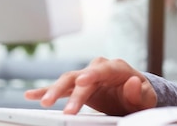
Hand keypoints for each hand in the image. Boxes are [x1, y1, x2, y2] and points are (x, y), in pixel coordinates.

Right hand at [24, 57, 156, 115]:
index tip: (82, 81)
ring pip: (67, 81)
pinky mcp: (77, 86)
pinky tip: (30, 95)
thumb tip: (134, 81)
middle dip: (72, 92)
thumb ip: (140, 91)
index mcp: (117, 68)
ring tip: (44, 103)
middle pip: (81, 76)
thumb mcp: (146, 97)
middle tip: (64, 108)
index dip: (92, 74)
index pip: (104, 69)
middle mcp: (99, 69)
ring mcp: (86, 76)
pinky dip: (46, 90)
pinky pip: (61, 88)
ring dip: (55, 91)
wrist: (133, 95)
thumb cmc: (140, 95)